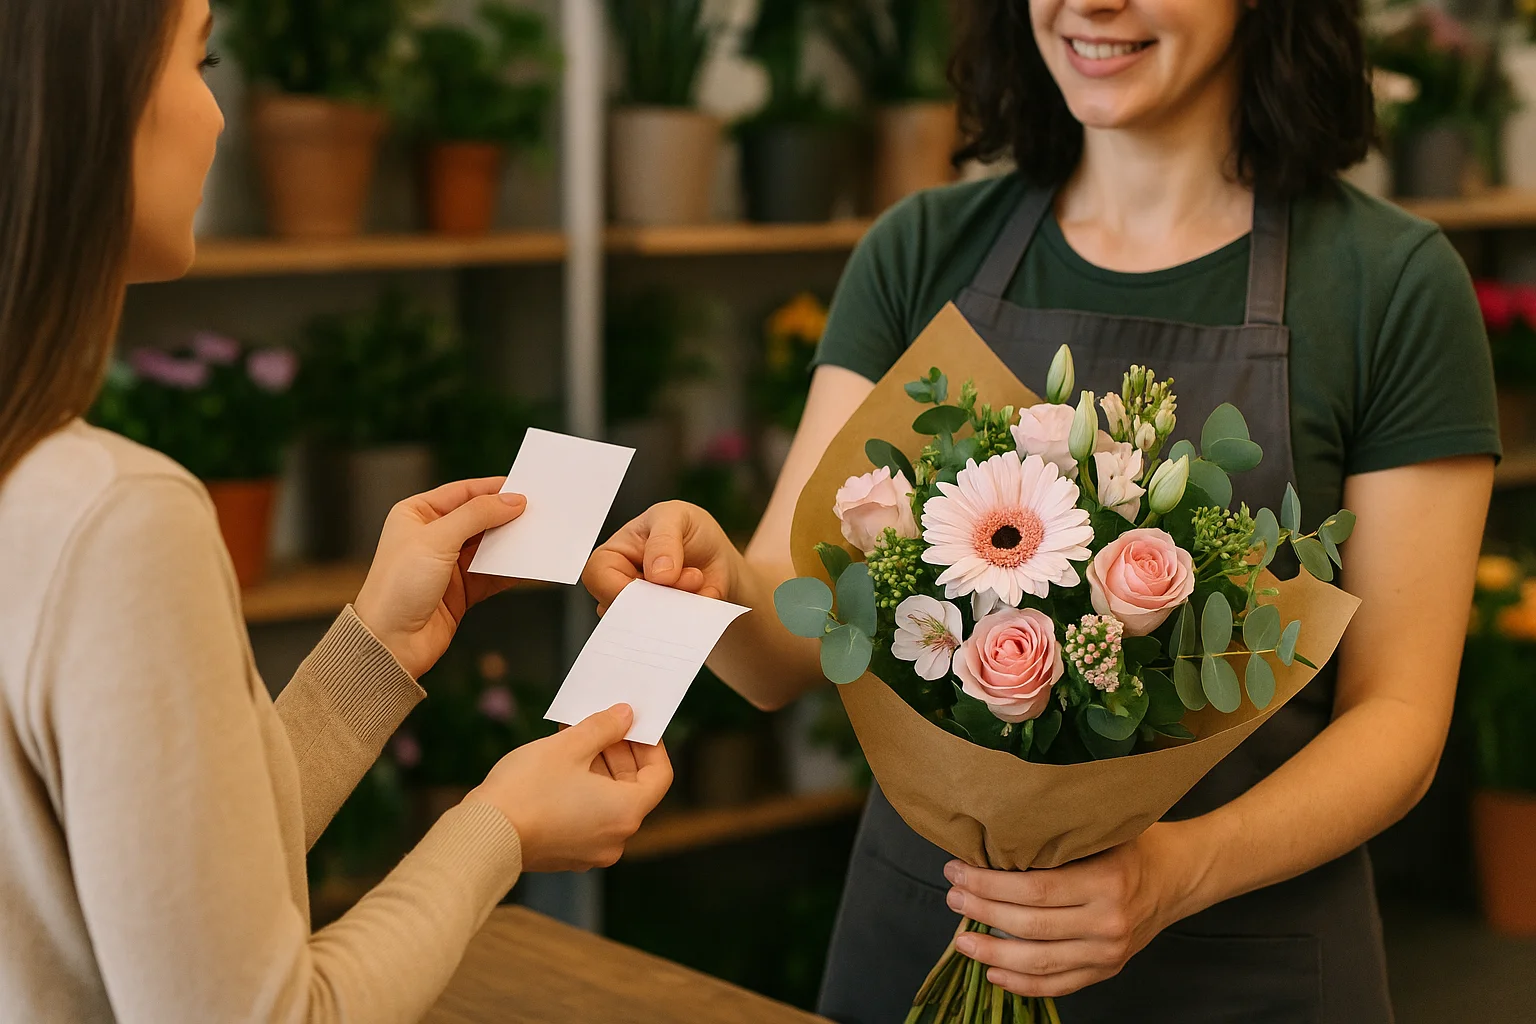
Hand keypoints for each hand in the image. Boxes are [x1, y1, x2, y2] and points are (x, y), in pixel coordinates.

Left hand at [354, 478, 524, 678]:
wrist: (391, 643)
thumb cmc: (397, 587)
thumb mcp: (437, 540)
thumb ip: (477, 515)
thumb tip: (512, 501)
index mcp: (416, 514)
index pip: (461, 492)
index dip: (492, 489)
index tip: (523, 488)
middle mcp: (431, 536)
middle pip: (479, 518)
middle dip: (506, 516)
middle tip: (537, 512)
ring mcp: (447, 564)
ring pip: (488, 546)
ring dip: (511, 543)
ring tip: (536, 536)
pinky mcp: (461, 589)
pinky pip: (493, 573)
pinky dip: (511, 569)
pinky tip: (528, 565)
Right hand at [467, 705, 672, 871]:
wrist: (482, 836)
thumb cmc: (526, 790)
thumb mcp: (568, 746)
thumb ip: (603, 727)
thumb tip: (626, 715)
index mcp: (625, 813)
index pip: (659, 776)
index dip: (650, 745)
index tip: (634, 724)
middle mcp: (615, 838)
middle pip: (633, 788)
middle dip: (619, 752)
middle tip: (602, 723)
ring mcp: (590, 851)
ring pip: (608, 802)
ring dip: (598, 768)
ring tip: (576, 737)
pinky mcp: (567, 854)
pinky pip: (588, 817)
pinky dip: (583, 790)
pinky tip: (561, 765)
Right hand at [583, 501, 736, 613]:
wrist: (718, 555)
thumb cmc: (688, 529)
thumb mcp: (675, 516)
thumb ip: (664, 540)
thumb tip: (658, 573)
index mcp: (614, 555)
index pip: (598, 576)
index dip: (620, 585)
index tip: (656, 581)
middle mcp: (622, 587)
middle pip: (618, 611)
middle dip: (657, 600)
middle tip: (691, 580)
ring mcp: (643, 611)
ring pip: (645, 627)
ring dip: (679, 607)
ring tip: (699, 581)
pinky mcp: (664, 628)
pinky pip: (671, 636)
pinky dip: (693, 619)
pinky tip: (704, 598)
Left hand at [943, 826, 1191, 998]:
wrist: (1179, 876)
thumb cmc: (1133, 845)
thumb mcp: (1100, 831)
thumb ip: (1055, 840)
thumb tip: (991, 840)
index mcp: (1106, 881)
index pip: (1034, 890)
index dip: (989, 884)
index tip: (957, 871)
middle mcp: (1108, 922)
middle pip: (1030, 926)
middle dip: (982, 912)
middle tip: (952, 897)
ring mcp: (1108, 952)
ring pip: (1039, 962)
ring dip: (993, 954)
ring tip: (963, 940)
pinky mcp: (1107, 970)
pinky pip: (1058, 985)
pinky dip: (1022, 983)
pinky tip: (993, 973)